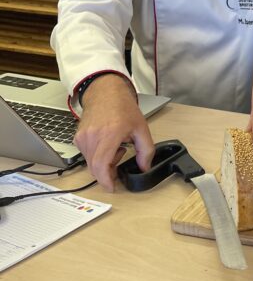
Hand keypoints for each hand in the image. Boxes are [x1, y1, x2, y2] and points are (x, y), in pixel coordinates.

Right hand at [74, 75, 154, 190]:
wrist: (106, 92)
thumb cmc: (123, 108)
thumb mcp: (142, 129)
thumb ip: (146, 151)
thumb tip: (144, 168)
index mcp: (109, 134)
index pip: (101, 164)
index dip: (105, 180)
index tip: (111, 187)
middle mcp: (92, 136)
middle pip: (95, 167)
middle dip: (108, 172)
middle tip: (119, 163)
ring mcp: (83, 137)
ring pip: (90, 163)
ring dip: (103, 164)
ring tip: (117, 149)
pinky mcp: (78, 138)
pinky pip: (86, 155)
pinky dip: (97, 157)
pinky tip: (107, 146)